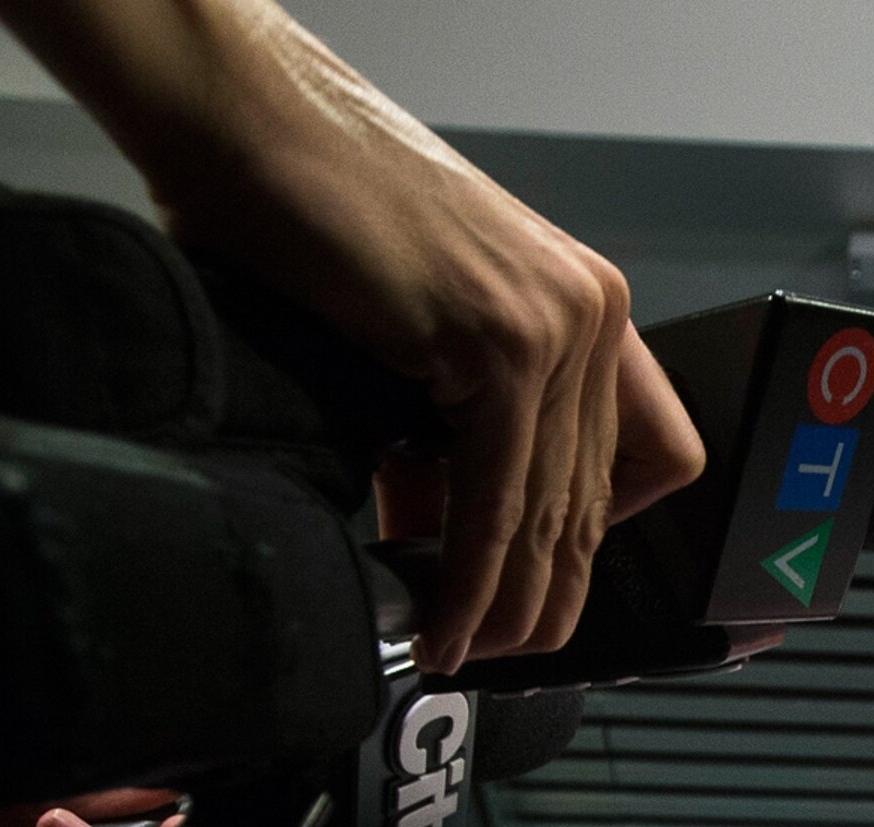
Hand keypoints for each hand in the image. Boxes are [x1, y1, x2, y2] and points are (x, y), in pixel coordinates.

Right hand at [0, 0, 704, 674]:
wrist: (239, 124)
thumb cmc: (302, 213)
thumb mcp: (413, 337)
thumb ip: (453, 424)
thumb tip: (444, 530)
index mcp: (583, 304)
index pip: (633, 469)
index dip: (579, 554)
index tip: (529, 604)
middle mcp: (590, 310)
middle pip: (593, 505)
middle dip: (539, 600)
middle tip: (487, 655)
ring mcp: (557, 322)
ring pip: (551, 514)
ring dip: (503, 607)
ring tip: (457, 655)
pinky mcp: (501, 339)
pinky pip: (499, 497)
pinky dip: (469, 576)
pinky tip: (441, 619)